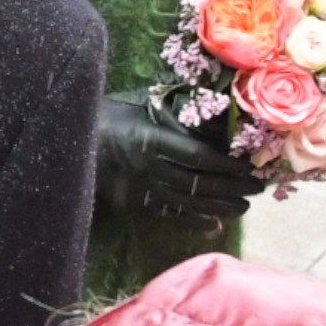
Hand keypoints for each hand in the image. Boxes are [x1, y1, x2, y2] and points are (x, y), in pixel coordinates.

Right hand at [95, 93, 261, 228]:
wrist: (68, 140)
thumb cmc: (106, 114)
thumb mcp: (139, 102)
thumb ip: (174, 109)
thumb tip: (216, 116)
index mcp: (149, 140)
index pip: (197, 156)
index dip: (226, 164)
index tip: (249, 166)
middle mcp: (147, 168)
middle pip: (197, 182)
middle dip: (231, 187)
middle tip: (256, 188)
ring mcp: (139, 188)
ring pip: (187, 202)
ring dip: (219, 206)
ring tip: (244, 207)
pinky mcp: (132, 203)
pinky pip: (168, 214)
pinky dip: (193, 220)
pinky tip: (214, 224)